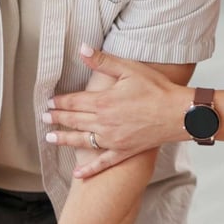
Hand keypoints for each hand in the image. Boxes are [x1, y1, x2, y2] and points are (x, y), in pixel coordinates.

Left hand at [44, 45, 184, 176]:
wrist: (179, 114)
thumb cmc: (157, 89)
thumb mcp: (129, 69)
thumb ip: (103, 61)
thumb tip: (81, 48)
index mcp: (103, 102)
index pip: (74, 102)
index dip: (60, 102)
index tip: (49, 102)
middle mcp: (103, 123)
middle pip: (74, 121)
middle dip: (57, 118)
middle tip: (44, 117)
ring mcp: (112, 140)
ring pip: (82, 141)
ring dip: (64, 139)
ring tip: (50, 138)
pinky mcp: (123, 152)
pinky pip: (102, 163)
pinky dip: (89, 170)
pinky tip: (77, 175)